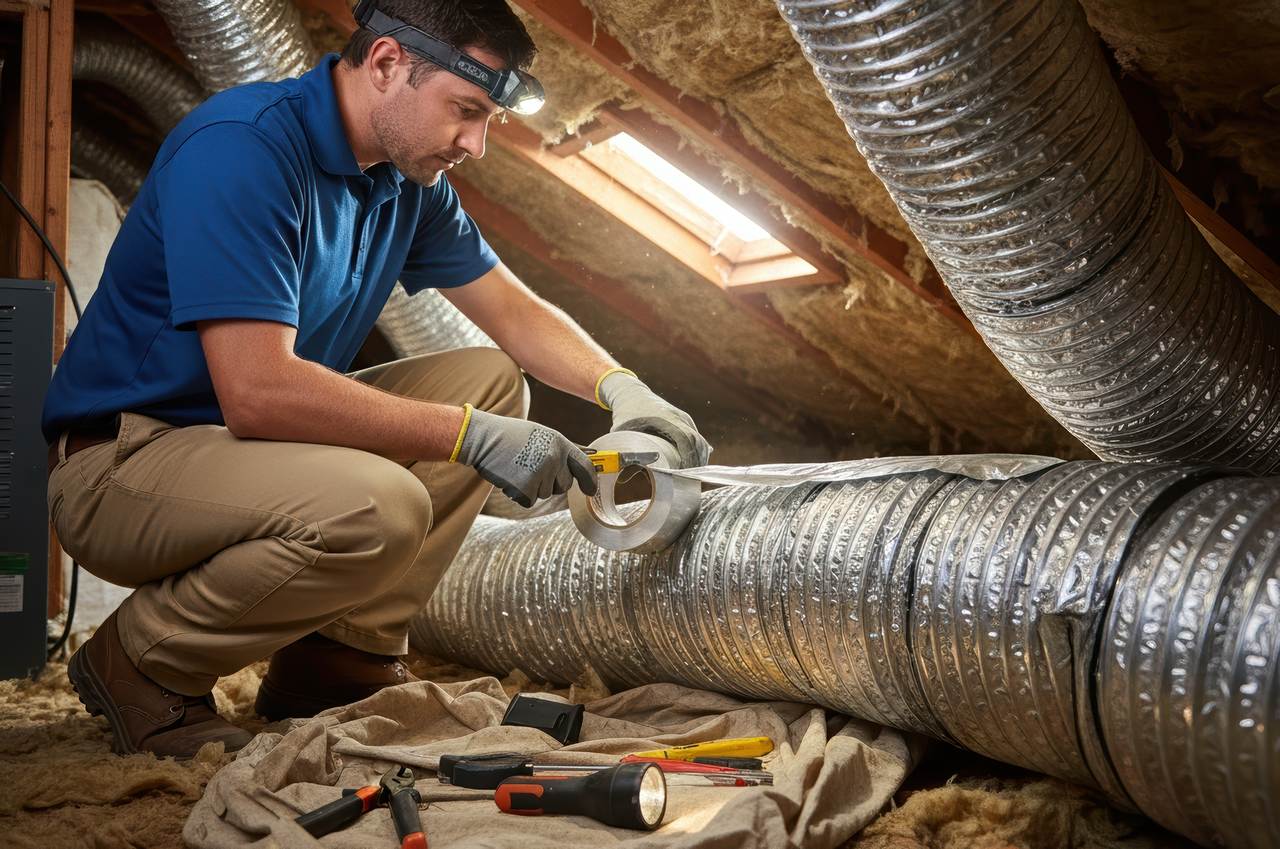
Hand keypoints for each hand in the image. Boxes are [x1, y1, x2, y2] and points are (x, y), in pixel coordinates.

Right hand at [455, 408, 597, 507]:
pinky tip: (510, 477)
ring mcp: (541, 473)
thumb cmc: (510, 436)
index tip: (590, 490)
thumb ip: (558, 451)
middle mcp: (554, 458)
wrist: (483, 438)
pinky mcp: (526, 487)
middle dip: (551, 483)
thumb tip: (578, 467)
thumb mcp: (540, 436)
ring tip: (518, 467)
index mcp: (560, 442)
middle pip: (564, 485)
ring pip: (545, 493)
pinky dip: (519, 494)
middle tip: (531, 468)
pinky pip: (529, 500)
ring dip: (532, 487)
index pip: (584, 466)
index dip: (589, 481)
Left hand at [599, 372, 711, 467]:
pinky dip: (697, 451)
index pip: (685, 439)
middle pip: (696, 441)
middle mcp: (678, 416)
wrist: (631, 392)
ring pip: (699, 439)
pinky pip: (696, 437)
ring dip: (699, 458)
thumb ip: (622, 450)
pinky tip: (695, 465)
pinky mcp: (684, 420)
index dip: (688, 457)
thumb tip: (620, 477)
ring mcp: (683, 417)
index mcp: (665, 418)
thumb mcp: (621, 430)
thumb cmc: (626, 413)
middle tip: (690, 480)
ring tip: (693, 476)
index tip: (684, 473)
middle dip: (696, 462)